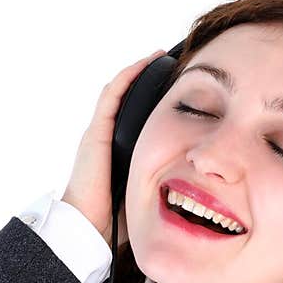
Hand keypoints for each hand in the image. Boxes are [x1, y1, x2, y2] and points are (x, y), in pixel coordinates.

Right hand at [61, 49, 165, 249]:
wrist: (88, 227)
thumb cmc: (115, 218)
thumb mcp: (144, 192)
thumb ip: (160, 180)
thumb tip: (194, 182)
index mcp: (114, 150)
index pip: (132, 114)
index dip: (150, 97)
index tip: (174, 86)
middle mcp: (104, 136)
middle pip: (124, 98)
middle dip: (145, 78)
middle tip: (169, 63)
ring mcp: (97, 132)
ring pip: (117, 91)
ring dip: (137, 71)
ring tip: (158, 55)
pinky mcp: (96, 132)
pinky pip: (113, 96)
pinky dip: (129, 77)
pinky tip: (145, 63)